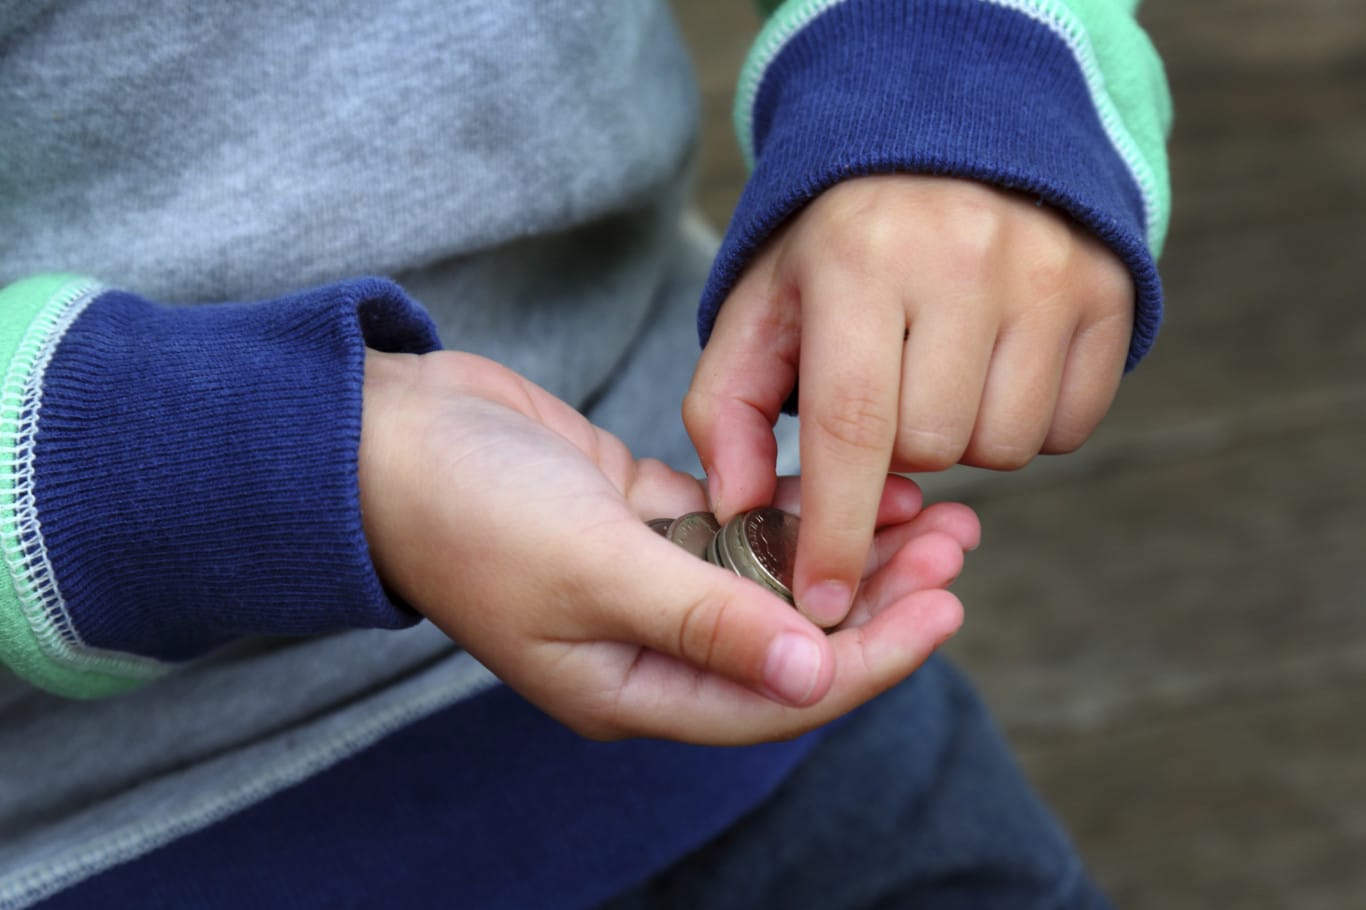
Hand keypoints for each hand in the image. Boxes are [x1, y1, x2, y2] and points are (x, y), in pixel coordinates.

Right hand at [358, 349, 977, 744]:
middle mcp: (647, 643)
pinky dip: (791, 506)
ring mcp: (645, 579)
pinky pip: (737, 523)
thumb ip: (706, 621)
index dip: (869, 657)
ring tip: (931, 507)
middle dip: (875, 597)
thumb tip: (813, 676)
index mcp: (630, 685)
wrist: (384, 437)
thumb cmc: (468, 511)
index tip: (947, 608)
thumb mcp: (593, 571)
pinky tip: (850, 479)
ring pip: (771, 576)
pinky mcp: (641, 518)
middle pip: (788, 636)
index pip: (777, 694)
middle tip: (956, 546)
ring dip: (844, 545)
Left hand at [686, 175, 1132, 627]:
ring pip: (1005, 447)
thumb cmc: (836, 253)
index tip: (823, 603)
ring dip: (962, 441)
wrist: (947, 149)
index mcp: (859, 258)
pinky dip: (1026, 424)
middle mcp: (964, 257)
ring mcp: (1049, 271)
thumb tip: (739, 512)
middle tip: (884, 395)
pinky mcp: (1108, 292)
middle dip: (896, 452)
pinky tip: (993, 369)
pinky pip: (1069, 427)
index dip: (837, 529)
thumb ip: (725, 411)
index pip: (852, 425)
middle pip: (933, 448)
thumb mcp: (761, 311)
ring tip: (937, 376)